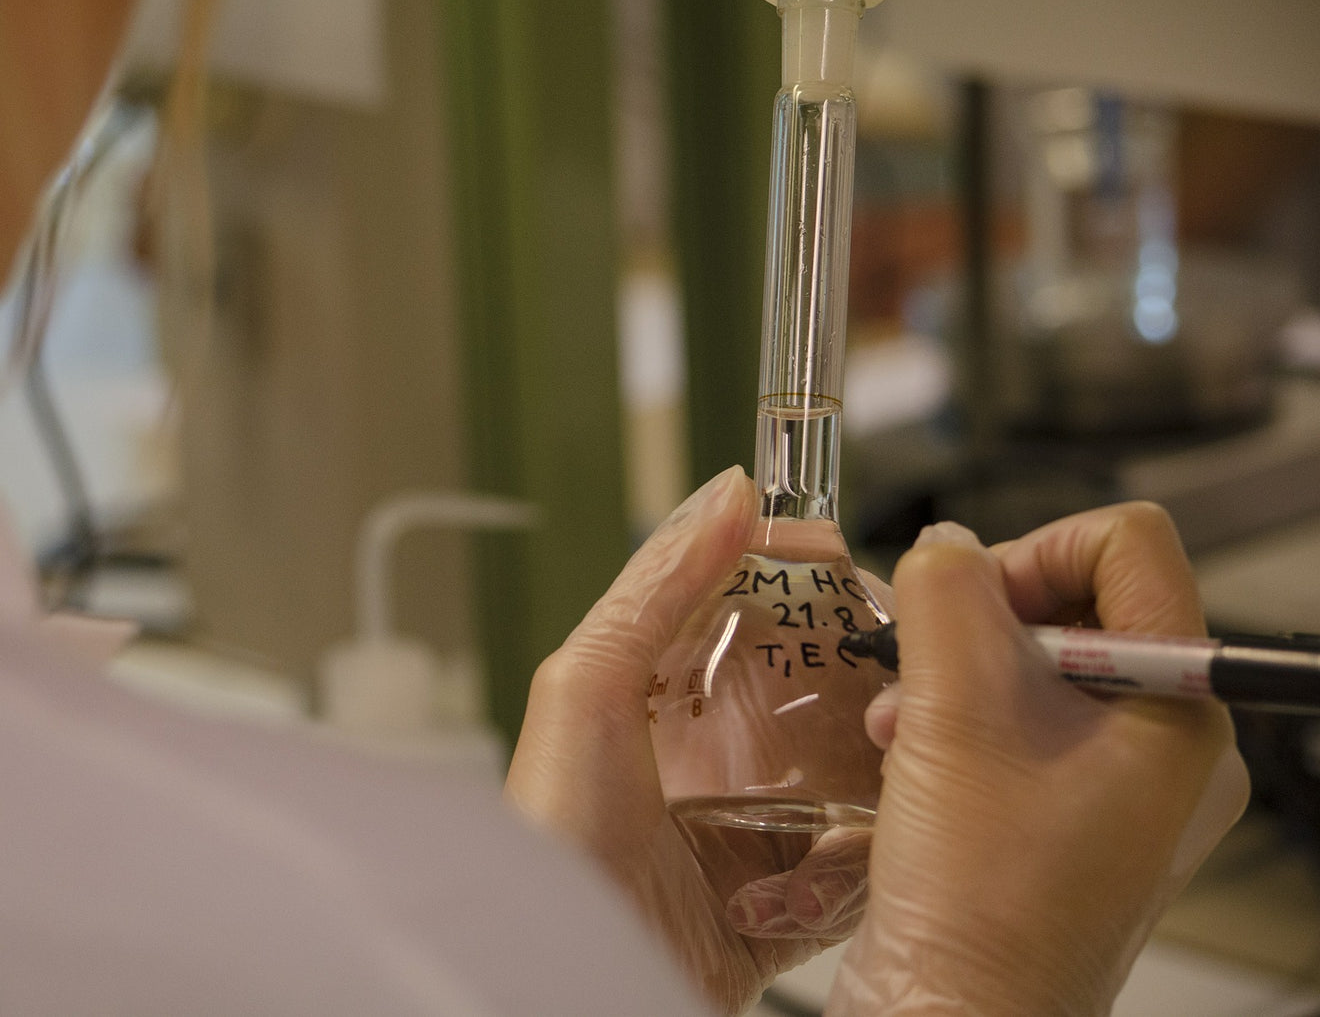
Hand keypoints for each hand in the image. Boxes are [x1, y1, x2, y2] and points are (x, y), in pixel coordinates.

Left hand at [506, 468, 870, 1014]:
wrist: (564, 971)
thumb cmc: (554, 830)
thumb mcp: (588, 684)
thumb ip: (657, 586)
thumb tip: (726, 492)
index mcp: (674, 700)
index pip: (766, 624)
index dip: (821, 598)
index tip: (873, 584)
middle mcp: (719, 761)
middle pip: (827, 702)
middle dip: (874, 690)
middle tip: (906, 689)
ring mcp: (753, 833)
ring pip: (856, 785)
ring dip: (886, 777)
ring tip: (902, 770)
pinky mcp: (778, 905)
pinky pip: (851, 876)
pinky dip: (868, 867)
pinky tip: (868, 853)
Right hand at [831, 504, 1248, 1014]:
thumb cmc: (983, 903)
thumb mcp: (954, 711)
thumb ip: (948, 594)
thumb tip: (946, 546)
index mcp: (1182, 709)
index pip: (1129, 544)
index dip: (1037, 549)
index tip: (970, 600)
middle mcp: (1169, 746)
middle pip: (1076, 602)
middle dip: (978, 625)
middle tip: (922, 670)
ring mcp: (1120, 788)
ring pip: (1036, 666)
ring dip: (953, 676)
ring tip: (903, 725)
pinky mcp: (1068, 818)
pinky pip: (1018, 727)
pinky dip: (955, 724)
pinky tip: (908, 756)